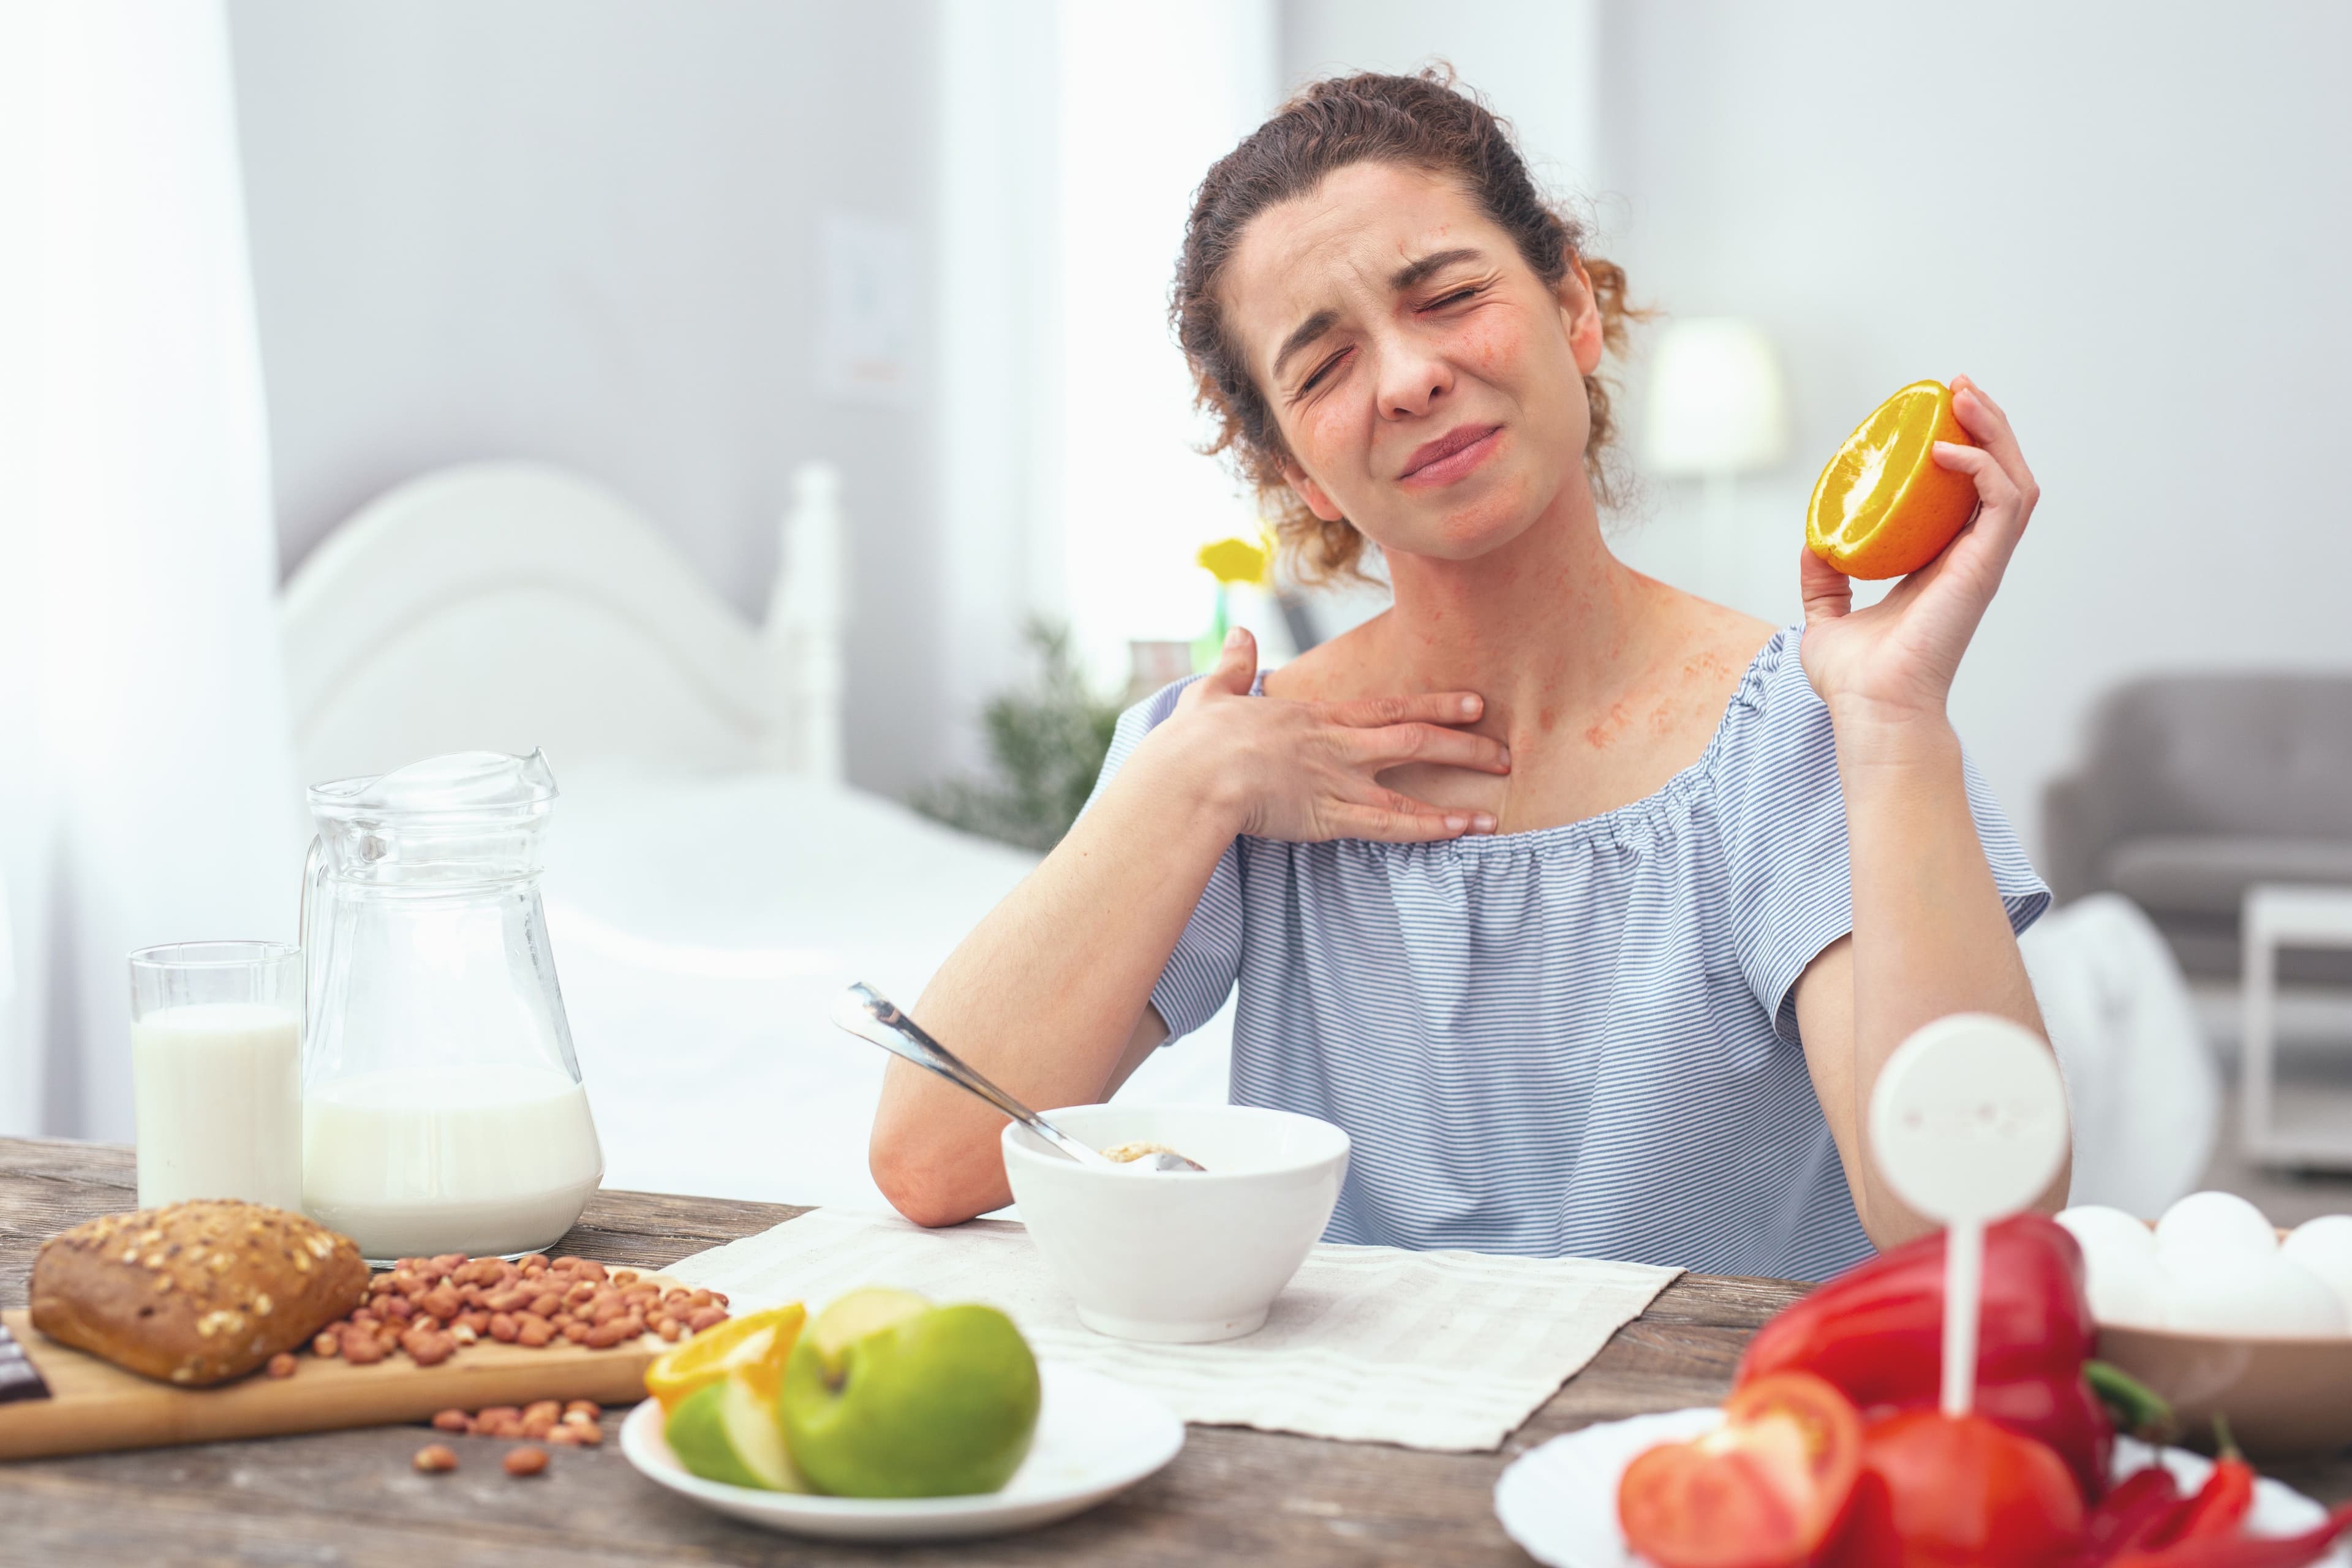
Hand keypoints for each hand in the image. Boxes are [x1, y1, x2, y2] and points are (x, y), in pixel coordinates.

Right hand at [1143, 627, 1508, 840]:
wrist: (1192, 776)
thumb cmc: (1193, 742)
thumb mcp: (1212, 694)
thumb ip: (1234, 667)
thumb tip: (1240, 634)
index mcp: (1313, 716)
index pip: (1387, 707)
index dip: (1434, 705)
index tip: (1473, 704)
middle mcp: (1336, 743)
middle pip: (1413, 737)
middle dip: (1463, 743)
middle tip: (1503, 750)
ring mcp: (1337, 778)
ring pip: (1411, 780)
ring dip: (1457, 790)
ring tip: (1496, 802)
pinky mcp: (1329, 816)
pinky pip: (1390, 825)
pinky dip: (1430, 828)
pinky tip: (1463, 830)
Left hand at [1799, 375, 2039, 726]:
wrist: (1870, 709)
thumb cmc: (1857, 679)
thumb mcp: (1826, 617)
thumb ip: (1824, 580)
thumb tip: (1815, 543)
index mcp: (1941, 567)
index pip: (1966, 496)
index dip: (1962, 450)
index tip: (1935, 414)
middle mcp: (1969, 560)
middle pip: (1999, 477)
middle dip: (1986, 425)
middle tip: (1956, 389)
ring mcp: (1980, 564)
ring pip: (2014, 482)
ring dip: (1995, 433)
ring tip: (1966, 397)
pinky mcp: (1982, 570)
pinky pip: (2001, 505)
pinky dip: (1982, 469)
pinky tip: (1948, 450)